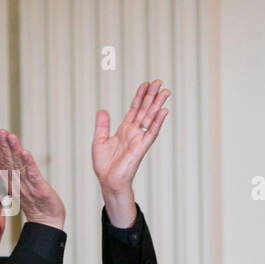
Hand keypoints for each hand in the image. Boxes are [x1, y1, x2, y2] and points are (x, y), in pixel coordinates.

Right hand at [0, 129, 65, 228]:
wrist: (47, 222)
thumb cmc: (35, 205)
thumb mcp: (19, 186)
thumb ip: (8, 173)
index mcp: (12, 182)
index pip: (5, 162)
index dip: (1, 147)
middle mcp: (18, 183)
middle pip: (9, 162)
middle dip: (4, 145)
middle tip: (1, 131)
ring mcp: (27, 186)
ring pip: (19, 166)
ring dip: (14, 150)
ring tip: (10, 137)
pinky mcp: (39, 189)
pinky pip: (32, 175)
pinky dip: (29, 164)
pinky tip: (25, 153)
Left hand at [92, 80, 170, 220]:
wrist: (108, 180)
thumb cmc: (105, 165)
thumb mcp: (99, 140)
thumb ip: (102, 125)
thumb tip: (103, 110)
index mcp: (124, 129)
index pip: (134, 109)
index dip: (139, 96)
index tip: (145, 84)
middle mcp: (134, 132)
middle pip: (145, 110)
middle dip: (152, 96)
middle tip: (159, 82)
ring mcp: (139, 139)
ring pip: (150, 118)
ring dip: (158, 104)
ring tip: (165, 92)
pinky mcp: (141, 147)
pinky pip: (151, 132)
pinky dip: (158, 122)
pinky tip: (163, 111)